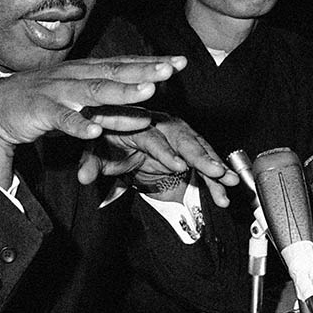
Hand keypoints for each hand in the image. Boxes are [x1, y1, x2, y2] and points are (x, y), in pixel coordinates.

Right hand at [0, 56, 185, 186]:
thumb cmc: (46, 105)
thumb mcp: (84, 105)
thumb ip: (113, 109)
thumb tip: (146, 114)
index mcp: (87, 73)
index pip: (125, 65)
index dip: (152, 63)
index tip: (181, 62)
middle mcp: (76, 77)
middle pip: (115, 72)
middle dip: (145, 70)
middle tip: (172, 69)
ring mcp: (58, 92)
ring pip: (93, 92)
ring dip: (121, 92)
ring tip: (148, 93)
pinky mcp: (40, 112)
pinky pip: (61, 119)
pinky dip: (77, 125)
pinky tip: (94, 131)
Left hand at [78, 112, 238, 206]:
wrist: (119, 133)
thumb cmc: (108, 139)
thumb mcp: (96, 151)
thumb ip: (91, 164)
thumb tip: (83, 178)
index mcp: (139, 121)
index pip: (153, 137)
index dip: (166, 152)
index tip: (177, 166)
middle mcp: (163, 124)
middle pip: (184, 139)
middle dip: (202, 156)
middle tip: (215, 171)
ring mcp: (177, 134)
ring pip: (200, 149)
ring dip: (216, 165)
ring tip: (229, 182)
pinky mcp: (187, 146)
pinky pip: (204, 161)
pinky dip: (216, 176)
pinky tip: (226, 191)